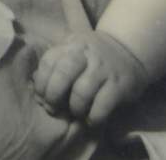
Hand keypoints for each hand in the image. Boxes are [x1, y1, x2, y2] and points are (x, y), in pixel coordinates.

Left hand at [32, 31, 148, 126]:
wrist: (128, 50)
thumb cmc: (93, 57)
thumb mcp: (73, 51)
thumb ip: (57, 64)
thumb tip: (37, 88)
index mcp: (71, 45)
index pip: (48, 62)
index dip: (41, 83)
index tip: (42, 97)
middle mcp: (86, 54)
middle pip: (63, 74)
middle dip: (54, 96)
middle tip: (55, 109)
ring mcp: (103, 68)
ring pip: (82, 92)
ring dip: (75, 108)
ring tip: (76, 113)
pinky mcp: (119, 85)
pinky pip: (102, 106)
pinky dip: (93, 117)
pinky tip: (92, 120)